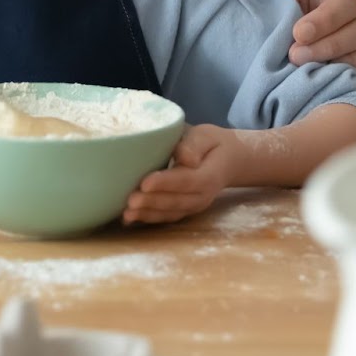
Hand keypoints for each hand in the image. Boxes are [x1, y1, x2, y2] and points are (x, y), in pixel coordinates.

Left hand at [122, 125, 237, 224]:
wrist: (230, 161)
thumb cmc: (213, 144)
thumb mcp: (206, 136)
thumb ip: (194, 145)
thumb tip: (185, 158)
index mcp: (209, 176)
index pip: (186, 181)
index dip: (165, 183)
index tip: (145, 182)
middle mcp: (202, 196)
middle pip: (175, 201)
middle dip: (151, 202)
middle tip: (129, 200)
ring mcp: (193, 206)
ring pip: (170, 213)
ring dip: (147, 214)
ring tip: (126, 213)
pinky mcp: (184, 210)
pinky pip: (167, 217)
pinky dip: (148, 219)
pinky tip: (129, 218)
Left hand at [248, 0, 355, 94]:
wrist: (232, 65)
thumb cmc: (247, 20)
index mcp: (327, 2)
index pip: (347, 3)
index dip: (328, 19)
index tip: (298, 33)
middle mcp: (347, 28)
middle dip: (332, 45)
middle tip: (295, 58)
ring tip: (320, 76)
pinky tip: (336, 92)